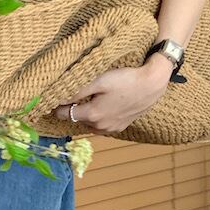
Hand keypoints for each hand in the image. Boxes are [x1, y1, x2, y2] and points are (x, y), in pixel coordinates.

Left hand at [50, 54, 173, 133]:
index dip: (59, 105)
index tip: (57, 95)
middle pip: (77, 119)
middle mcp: (99, 127)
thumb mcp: (98, 81)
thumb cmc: (125, 79)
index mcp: (92, 115)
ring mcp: (111, 129)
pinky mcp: (120, 128)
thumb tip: (57, 98)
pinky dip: (98, 117)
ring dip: (86, 114)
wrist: (152, 84)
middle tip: (76, 93)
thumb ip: (76, 91)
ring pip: (89, 123)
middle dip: (74, 108)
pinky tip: (104, 105)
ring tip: (90, 98)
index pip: (64, 114)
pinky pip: (102, 125)